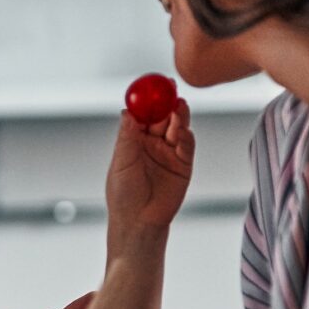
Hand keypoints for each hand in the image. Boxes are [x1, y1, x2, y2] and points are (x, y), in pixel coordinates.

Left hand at [105, 98, 193, 232]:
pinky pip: (187, 147)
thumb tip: (127, 112)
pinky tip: (183, 132)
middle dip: (168, 102)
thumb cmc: (123, 194)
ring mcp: (169, 153)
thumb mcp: (121, 162)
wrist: (139, 222)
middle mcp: (153, 143)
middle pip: (163, 116)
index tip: (152, 86)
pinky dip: (186, 137)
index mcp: (134, 139)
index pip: (144, 113)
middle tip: (170, 90)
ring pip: (177, 128)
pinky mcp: (183, 165)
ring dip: (179, 116)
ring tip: (179, 106)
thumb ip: (127, 137)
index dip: (149, 99)